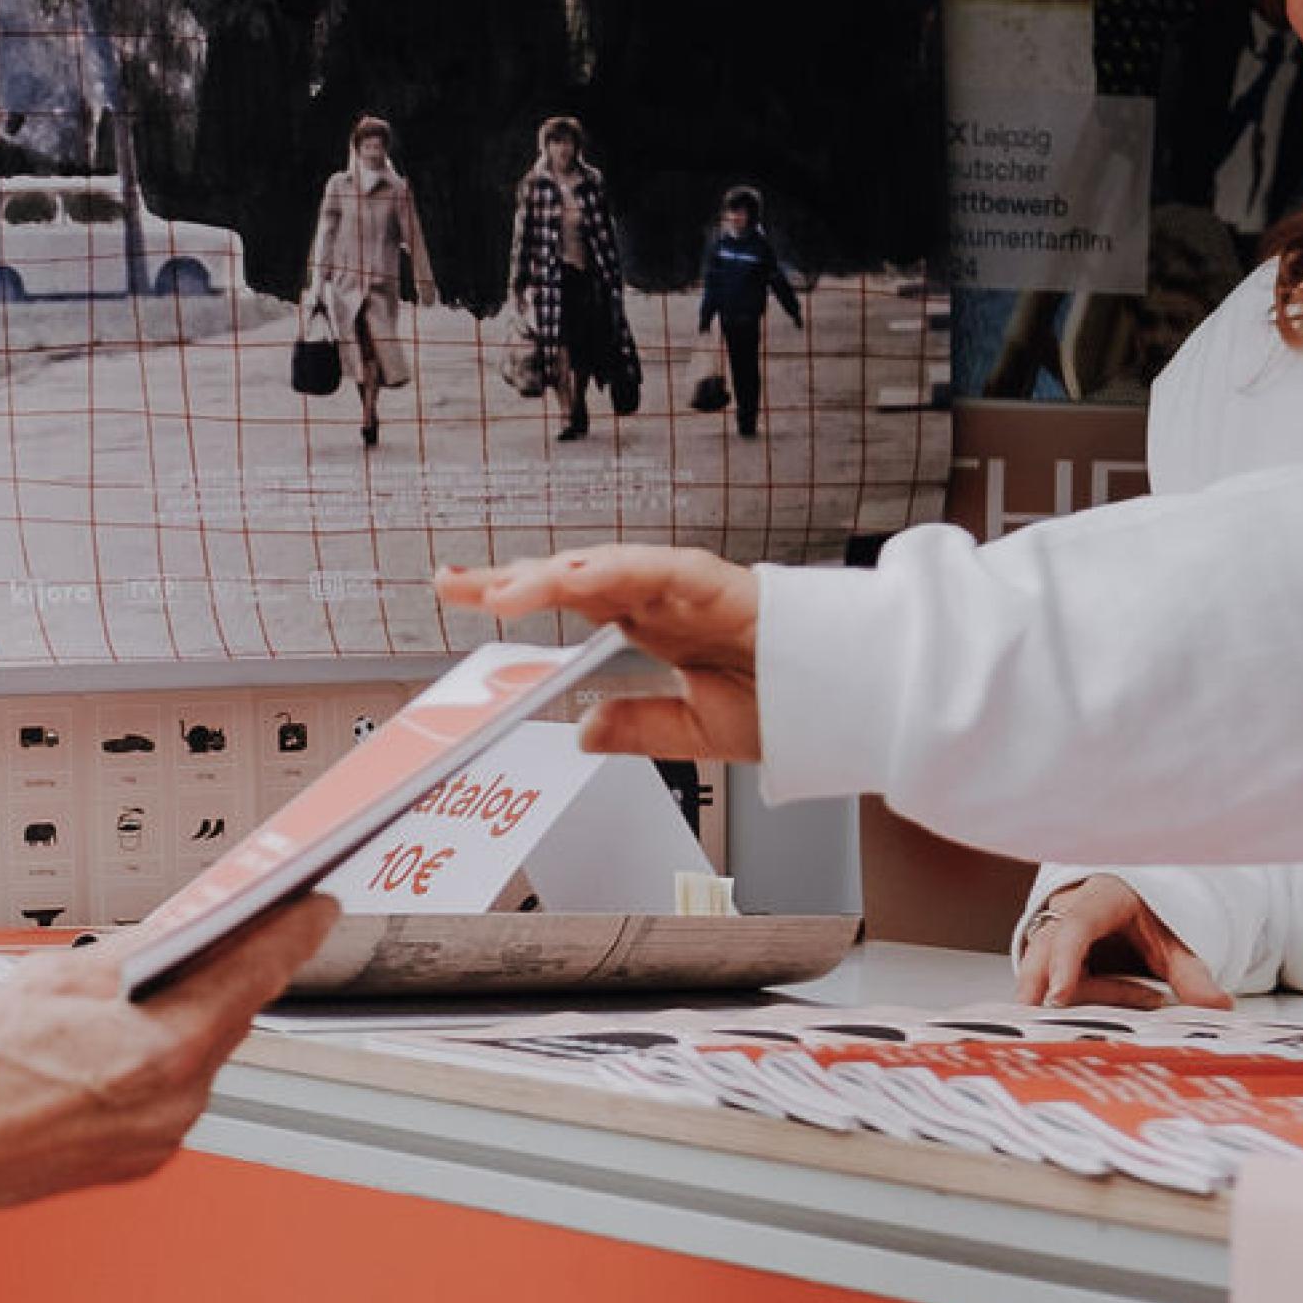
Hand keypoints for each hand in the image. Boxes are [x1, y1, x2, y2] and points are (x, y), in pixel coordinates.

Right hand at [0, 898, 331, 1258]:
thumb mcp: (53, 976)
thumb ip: (135, 952)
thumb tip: (182, 930)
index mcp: (162, 1052)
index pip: (254, 975)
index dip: (292, 930)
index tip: (315, 904)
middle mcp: (173, 1106)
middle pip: (226, 1017)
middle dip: (221, 972)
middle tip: (220, 929)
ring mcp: (157, 1140)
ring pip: (195, 1058)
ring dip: (180, 1019)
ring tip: (142, 986)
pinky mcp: (135, 1161)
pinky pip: (165, 1095)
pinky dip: (152, 1062)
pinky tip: (114, 1040)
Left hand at [434, 548, 762, 763]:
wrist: (848, 699)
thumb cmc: (788, 703)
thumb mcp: (695, 733)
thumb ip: (640, 727)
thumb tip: (584, 730)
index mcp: (651, 625)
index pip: (568, 603)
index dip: (515, 598)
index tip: (464, 598)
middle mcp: (660, 599)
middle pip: (570, 577)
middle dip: (509, 578)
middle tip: (453, 583)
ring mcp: (684, 587)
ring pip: (603, 569)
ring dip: (549, 577)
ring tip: (499, 591)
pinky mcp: (713, 583)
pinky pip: (656, 569)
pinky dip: (613, 570)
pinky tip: (574, 577)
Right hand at [1016, 875, 1227, 1009]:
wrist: (1135, 901)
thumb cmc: (1150, 914)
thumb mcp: (1174, 942)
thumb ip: (1192, 975)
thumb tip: (1218, 1005)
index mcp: (1100, 899)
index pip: (1075, 928)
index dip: (1064, 962)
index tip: (1060, 996)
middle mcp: (1068, 914)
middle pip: (1041, 950)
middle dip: (1035, 984)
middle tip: (1033, 1016)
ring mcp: (1054, 935)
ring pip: (1046, 971)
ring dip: (1083, 996)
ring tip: (1146, 998)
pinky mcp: (1050, 956)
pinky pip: (1054, 984)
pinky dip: (1085, 999)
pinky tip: (1129, 998)